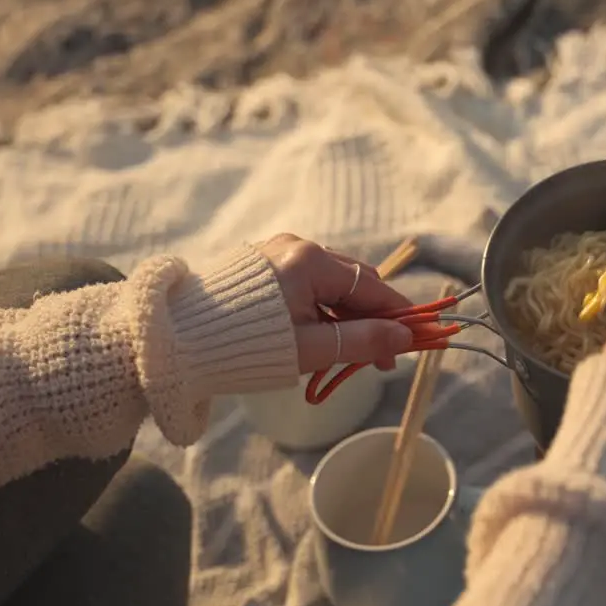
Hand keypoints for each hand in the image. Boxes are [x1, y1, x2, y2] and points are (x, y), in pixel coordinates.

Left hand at [257, 234, 414, 373]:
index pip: (372, 287)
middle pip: (354, 281)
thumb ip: (362, 340)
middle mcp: (299, 247)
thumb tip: (406, 337)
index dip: (399, 314)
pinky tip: (324, 333)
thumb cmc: (248, 345)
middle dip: (373, 318)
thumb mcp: (312, 348)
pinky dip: (323, 307)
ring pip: (331, 283)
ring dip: (347, 315)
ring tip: (352, 350)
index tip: (422, 335)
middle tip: (382, 358)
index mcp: (311, 261)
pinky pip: (308, 283)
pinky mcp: (263, 266)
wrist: (183, 340)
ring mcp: (279, 253)